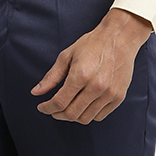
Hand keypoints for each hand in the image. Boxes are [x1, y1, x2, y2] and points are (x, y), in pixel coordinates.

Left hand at [31, 10, 151, 124]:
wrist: (120, 37)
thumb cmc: (93, 44)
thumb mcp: (67, 56)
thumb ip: (51, 77)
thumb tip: (36, 92)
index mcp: (81, 75)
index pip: (59, 102)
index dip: (47, 108)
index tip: (42, 107)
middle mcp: (96, 86)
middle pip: (71, 114)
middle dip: (57, 114)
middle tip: (53, 109)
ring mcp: (109, 93)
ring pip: (85, 118)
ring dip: (73, 116)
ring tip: (68, 107)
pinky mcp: (118, 96)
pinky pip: (99, 116)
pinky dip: (88, 114)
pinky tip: (83, 105)